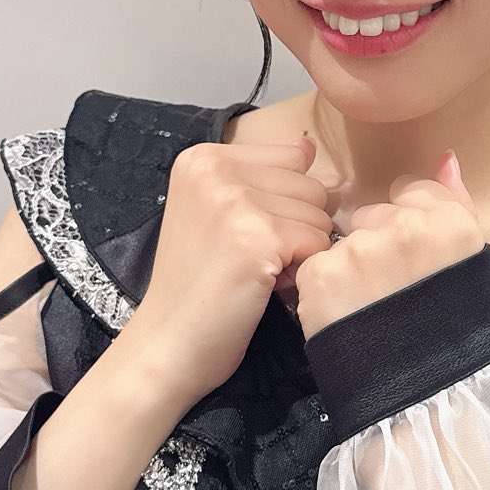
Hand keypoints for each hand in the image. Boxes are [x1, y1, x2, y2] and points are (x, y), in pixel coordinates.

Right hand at [125, 134, 337, 403]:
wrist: (169, 343)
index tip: (246, 235)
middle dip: (296, 228)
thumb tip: (309, 146)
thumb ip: (263, 177)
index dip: (285, 204)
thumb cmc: (196, 287)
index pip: (292, 158)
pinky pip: (319, 243)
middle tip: (253, 260)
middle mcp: (215, 169)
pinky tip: (265, 285)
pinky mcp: (257, 235)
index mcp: (203, 157)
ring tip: (257, 272)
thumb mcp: (218, 214)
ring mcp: (235, 200)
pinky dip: (302, 271)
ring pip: (320, 215)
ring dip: (301, 251)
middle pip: (311, 186)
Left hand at [294, 151, 484, 340]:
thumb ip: (455, 201)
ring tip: (365, 312)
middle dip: (373, 246)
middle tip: (387, 294)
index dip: (404, 226)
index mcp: (450, 221)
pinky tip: (343, 319)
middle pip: (371, 216)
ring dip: (345, 270)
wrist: (421, 398)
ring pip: (341, 242)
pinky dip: (320, 291)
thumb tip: (444, 156)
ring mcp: (361, 249)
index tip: (409, 262)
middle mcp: (406, 227)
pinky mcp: (322, 275)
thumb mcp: (469, 263)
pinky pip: (312, 267)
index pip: (410, 192)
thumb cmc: (453, 332)